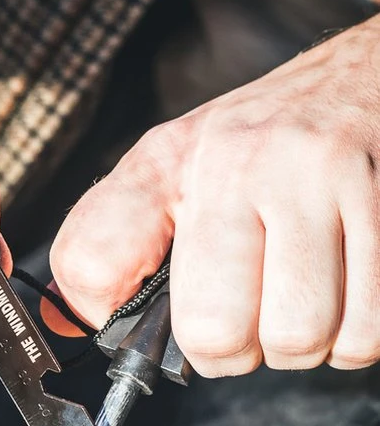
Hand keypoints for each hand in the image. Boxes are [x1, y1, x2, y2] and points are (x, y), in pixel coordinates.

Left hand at [45, 16, 379, 375]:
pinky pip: (372, 329)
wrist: (376, 73)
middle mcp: (244, 163)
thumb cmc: (271, 135)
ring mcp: (325, 179)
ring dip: (310, 345)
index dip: (119, 321)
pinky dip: (363, 334)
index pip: (94, 264)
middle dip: (237, 352)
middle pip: (214, 329)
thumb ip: (118, 238)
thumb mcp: (176, 162)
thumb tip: (75, 317)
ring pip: (302, 338)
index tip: (168, 324)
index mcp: (176, 161)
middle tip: (255, 324)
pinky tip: (354, 290)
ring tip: (313, 299)